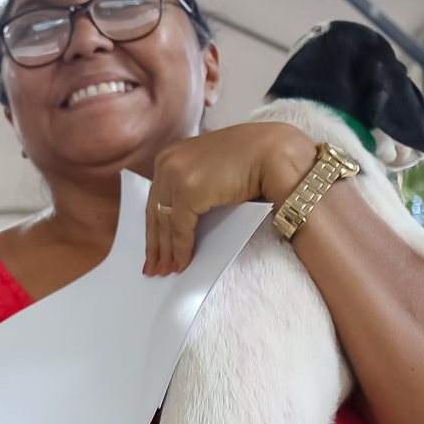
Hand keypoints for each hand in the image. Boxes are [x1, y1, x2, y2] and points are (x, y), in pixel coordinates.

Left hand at [142, 123, 314, 275]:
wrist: (270, 152)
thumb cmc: (248, 163)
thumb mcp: (210, 176)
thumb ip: (192, 191)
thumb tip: (181, 224)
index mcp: (171, 156)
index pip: (157, 198)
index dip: (154, 226)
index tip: (153, 248)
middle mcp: (167, 162)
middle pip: (155, 211)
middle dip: (155, 243)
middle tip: (153, 267)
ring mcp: (175, 175)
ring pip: (164, 222)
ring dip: (166, 250)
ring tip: (166, 270)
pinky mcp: (187, 190)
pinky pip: (179, 227)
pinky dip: (181, 248)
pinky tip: (182, 262)